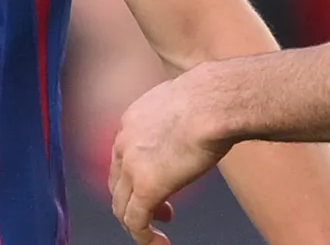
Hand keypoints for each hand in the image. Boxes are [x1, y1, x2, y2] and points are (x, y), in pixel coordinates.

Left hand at [109, 68, 232, 242]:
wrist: (212, 102)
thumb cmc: (210, 98)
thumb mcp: (185, 103)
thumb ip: (180, 117)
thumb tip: (196, 119)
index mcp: (133, 121)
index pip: (123, 156)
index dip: (135, 175)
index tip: (157, 181)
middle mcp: (125, 143)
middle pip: (117, 183)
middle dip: (133, 200)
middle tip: (157, 211)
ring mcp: (132, 167)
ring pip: (121, 205)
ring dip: (136, 222)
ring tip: (155, 232)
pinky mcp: (146, 188)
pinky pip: (136, 222)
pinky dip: (144, 237)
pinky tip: (158, 243)